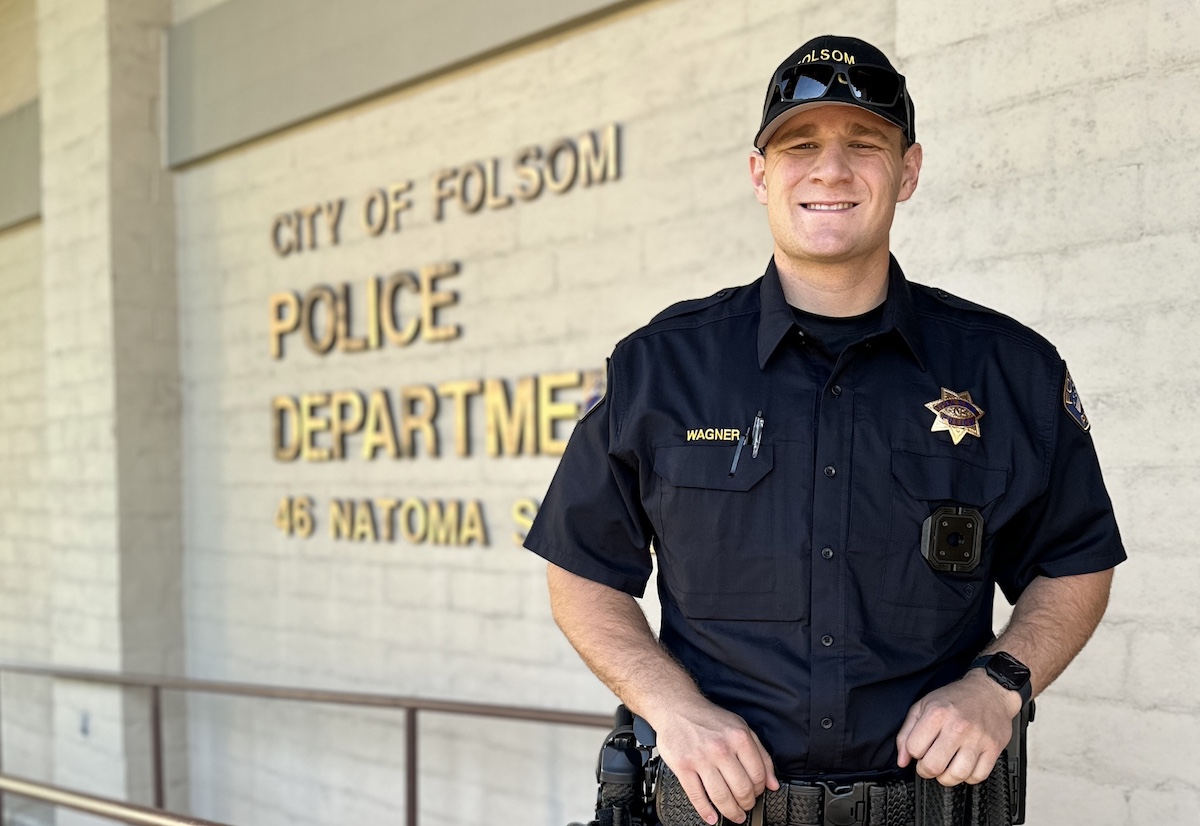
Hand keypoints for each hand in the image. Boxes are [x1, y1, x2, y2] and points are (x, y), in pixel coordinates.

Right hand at [651, 698, 779, 824]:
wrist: (677, 707)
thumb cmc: (708, 719)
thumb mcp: (741, 728)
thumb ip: (761, 754)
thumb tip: (772, 783)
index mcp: (738, 738)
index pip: (757, 775)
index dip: (759, 790)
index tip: (756, 794)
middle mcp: (720, 748)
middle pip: (741, 789)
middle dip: (746, 804)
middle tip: (745, 807)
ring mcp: (700, 758)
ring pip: (721, 796)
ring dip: (730, 812)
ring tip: (733, 815)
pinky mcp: (682, 766)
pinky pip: (697, 796)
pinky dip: (706, 811)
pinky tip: (711, 817)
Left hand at [895, 670, 1021, 785]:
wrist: (989, 691)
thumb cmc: (955, 699)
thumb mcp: (923, 706)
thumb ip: (906, 732)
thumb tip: (902, 760)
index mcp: (937, 714)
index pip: (914, 749)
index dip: (913, 753)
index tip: (919, 751)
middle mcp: (957, 727)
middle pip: (933, 766)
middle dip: (926, 770)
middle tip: (929, 764)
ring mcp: (977, 739)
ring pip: (956, 775)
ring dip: (947, 778)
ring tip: (946, 768)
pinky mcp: (993, 748)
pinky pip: (978, 776)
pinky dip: (969, 778)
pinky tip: (964, 767)